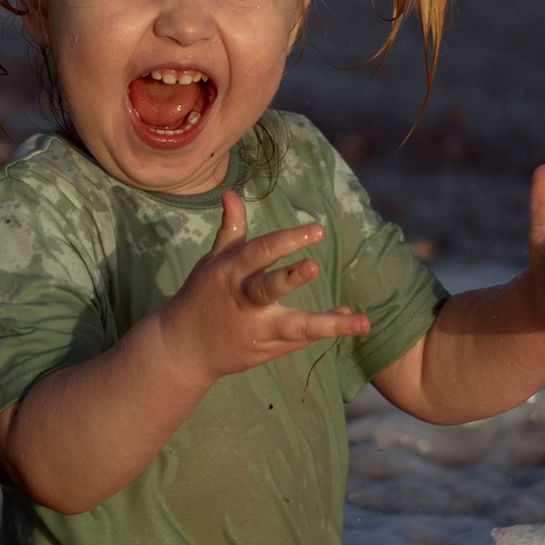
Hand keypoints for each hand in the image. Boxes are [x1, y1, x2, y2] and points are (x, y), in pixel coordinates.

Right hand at [160, 192, 372, 387]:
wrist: (182, 350)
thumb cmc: (202, 296)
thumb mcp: (212, 262)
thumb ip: (230, 229)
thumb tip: (231, 192)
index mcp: (230, 274)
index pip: (259, 252)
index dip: (287, 240)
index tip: (317, 230)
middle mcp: (243, 301)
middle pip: (268, 289)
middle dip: (291, 278)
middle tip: (315, 266)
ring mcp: (256, 330)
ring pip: (294, 329)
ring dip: (328, 325)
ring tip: (362, 323)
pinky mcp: (265, 352)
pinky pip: (298, 340)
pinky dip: (323, 330)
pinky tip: (351, 319)